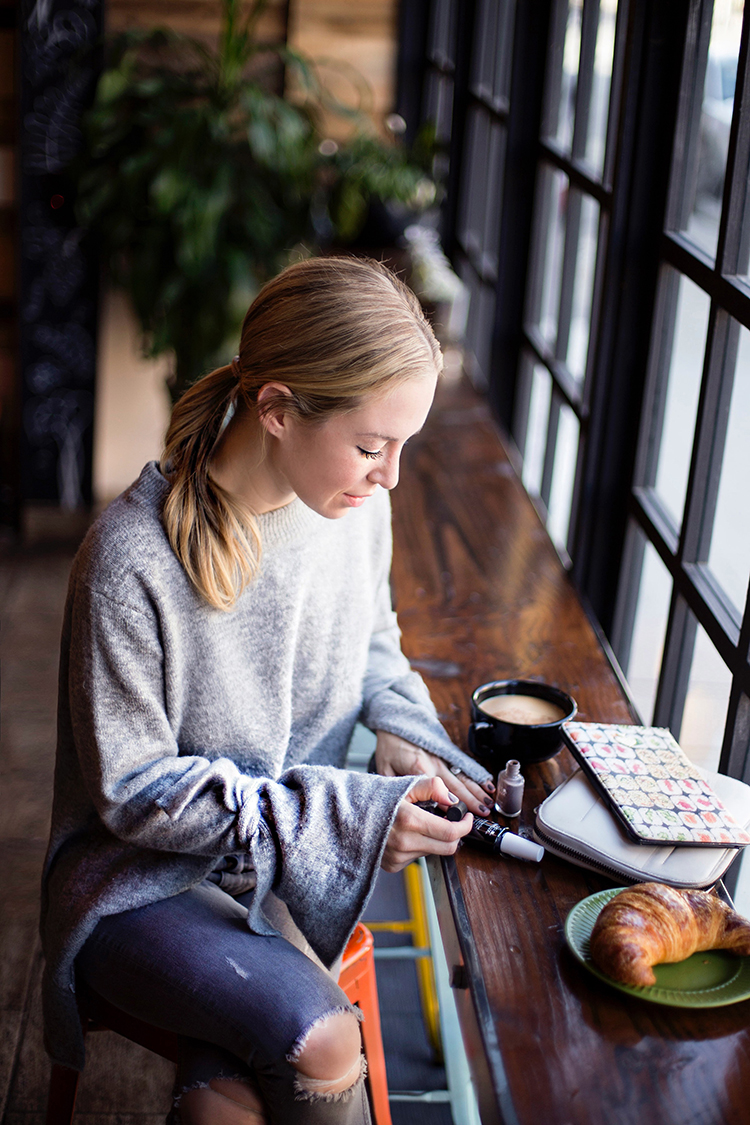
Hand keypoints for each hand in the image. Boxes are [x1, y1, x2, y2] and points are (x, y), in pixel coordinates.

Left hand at [374, 730, 493, 815]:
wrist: (397, 719)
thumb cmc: (390, 744)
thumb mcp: (384, 767)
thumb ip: (394, 786)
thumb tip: (400, 805)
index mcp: (418, 767)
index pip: (435, 791)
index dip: (447, 805)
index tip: (457, 819)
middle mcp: (434, 763)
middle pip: (455, 785)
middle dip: (470, 801)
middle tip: (482, 814)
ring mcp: (442, 759)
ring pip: (463, 777)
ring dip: (476, 791)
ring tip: (488, 804)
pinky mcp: (446, 755)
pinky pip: (464, 768)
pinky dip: (476, 777)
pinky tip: (487, 785)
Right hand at [381, 776, 472, 872]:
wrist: (346, 815)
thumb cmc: (375, 797)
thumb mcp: (404, 784)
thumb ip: (431, 787)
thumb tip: (452, 799)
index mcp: (409, 820)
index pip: (450, 833)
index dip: (465, 826)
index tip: (467, 818)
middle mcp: (404, 842)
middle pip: (447, 848)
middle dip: (454, 834)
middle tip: (451, 821)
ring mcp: (398, 856)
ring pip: (433, 852)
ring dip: (434, 839)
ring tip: (419, 823)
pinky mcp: (392, 865)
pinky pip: (417, 857)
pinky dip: (419, 846)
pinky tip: (407, 834)